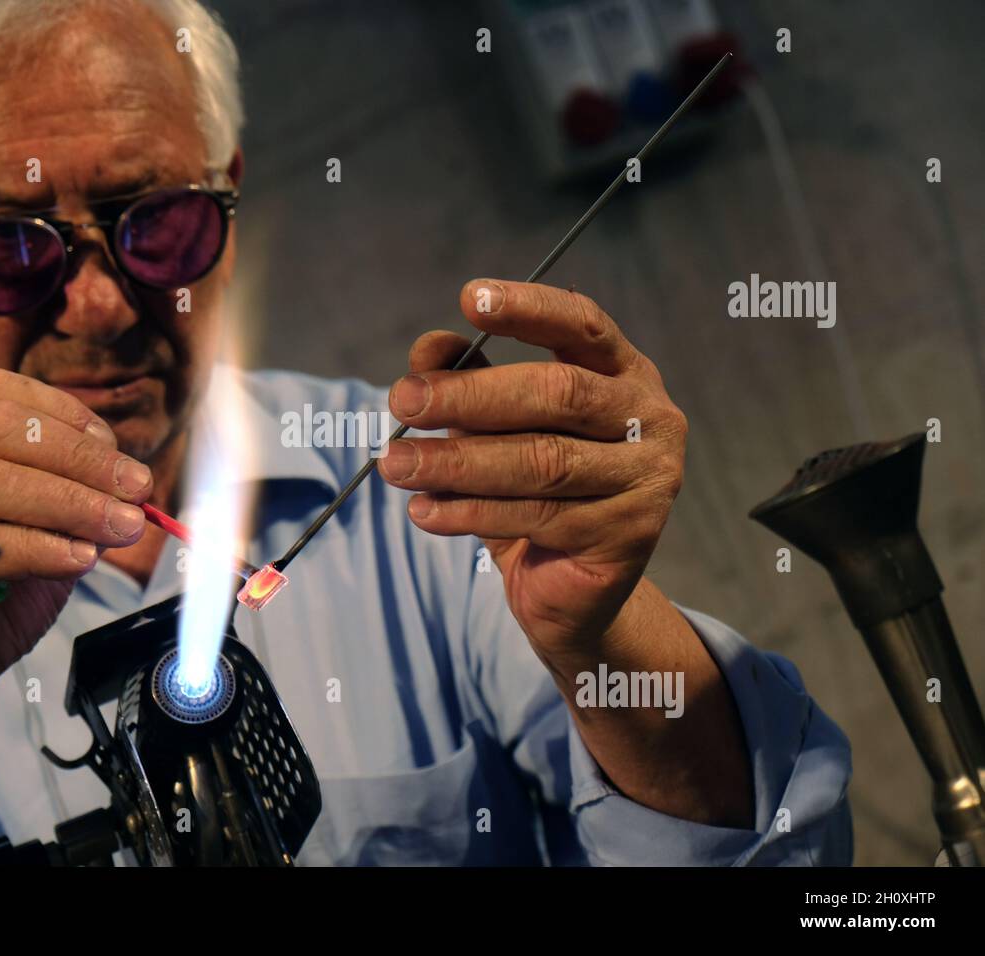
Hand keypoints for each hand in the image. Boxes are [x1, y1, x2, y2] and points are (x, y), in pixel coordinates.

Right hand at [0, 368, 151, 730]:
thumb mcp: (45, 539)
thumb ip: (75, 504)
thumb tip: (130, 480)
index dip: (64, 414)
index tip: (117, 451)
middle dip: (79, 456)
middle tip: (136, 489)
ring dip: (69, 502)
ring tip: (121, 528)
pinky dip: (37, 547)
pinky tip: (78, 559)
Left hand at [378, 279, 687, 666]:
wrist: (570, 589)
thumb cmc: (532, 491)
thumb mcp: (493, 430)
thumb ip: (466, 382)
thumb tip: (429, 347)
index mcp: (622, 372)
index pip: (581, 325)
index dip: (529, 308)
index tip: (469, 297)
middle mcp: (648, 416)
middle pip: (558, 392)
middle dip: (471, 395)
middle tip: (403, 401)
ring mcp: (647, 476)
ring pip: (543, 460)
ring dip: (457, 462)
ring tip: (396, 466)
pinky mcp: (630, 533)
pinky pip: (538, 516)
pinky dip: (471, 513)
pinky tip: (424, 511)